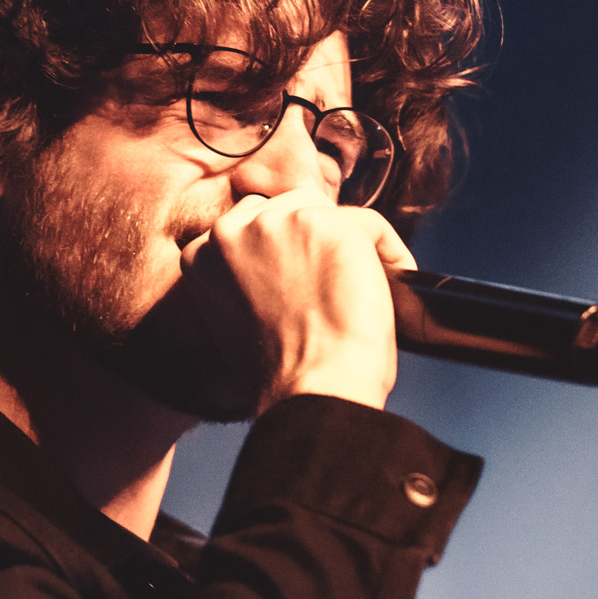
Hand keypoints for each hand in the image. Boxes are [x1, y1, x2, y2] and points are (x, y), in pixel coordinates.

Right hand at [179, 187, 414, 414]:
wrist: (313, 391)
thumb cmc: (283, 374)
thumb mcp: (238, 319)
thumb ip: (247, 277)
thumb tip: (286, 260)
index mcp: (201, 255)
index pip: (252, 222)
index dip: (286, 248)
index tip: (309, 275)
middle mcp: (229, 230)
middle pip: (288, 206)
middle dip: (314, 238)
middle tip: (338, 280)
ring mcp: (275, 223)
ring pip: (325, 209)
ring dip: (348, 240)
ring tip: (362, 283)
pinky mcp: (321, 223)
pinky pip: (369, 223)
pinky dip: (389, 251)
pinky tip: (396, 278)